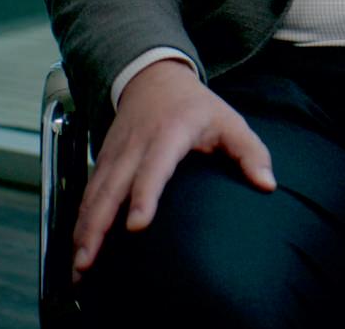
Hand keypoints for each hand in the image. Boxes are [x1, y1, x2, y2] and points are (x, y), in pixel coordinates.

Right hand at [72, 59, 274, 281]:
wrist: (155, 78)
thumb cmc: (197, 106)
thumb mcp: (229, 120)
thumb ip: (250, 151)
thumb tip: (268, 184)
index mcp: (169, 133)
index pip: (155, 167)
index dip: (144, 196)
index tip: (136, 226)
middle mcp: (136, 144)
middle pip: (113, 187)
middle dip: (99, 226)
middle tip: (89, 262)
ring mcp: (115, 152)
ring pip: (95, 193)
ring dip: (83, 229)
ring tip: (78, 266)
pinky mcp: (104, 159)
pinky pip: (88, 191)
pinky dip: (79, 219)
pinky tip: (77, 246)